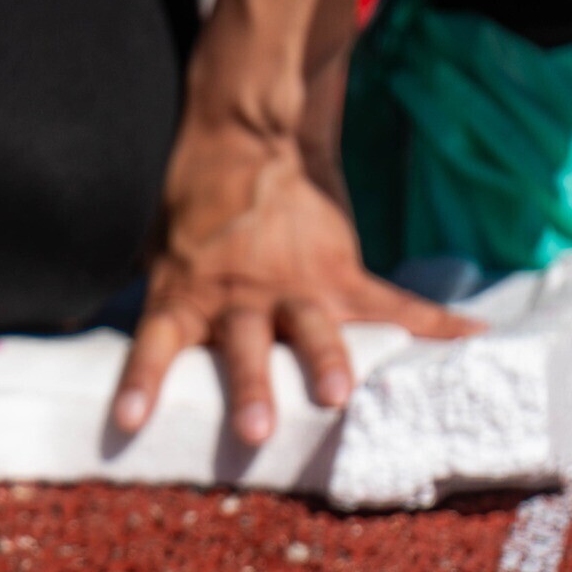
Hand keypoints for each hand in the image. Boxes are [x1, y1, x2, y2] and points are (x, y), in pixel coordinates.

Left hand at [111, 120, 479, 446]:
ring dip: (326, 363)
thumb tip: (99, 344)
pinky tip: (473, 342)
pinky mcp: (340, 272)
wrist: (242, 140)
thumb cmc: (191, 212)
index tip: (128, 421)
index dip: (141, 383)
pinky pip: (390, 304)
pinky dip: (433, 324)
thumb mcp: (156, 256)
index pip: (154, 345)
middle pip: (243, 349)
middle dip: (251, 390)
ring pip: (312, 330)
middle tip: (255, 432)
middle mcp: (237, 298)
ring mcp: (292, 286)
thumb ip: (152, 305)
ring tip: (341, 395)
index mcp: (183, 296)